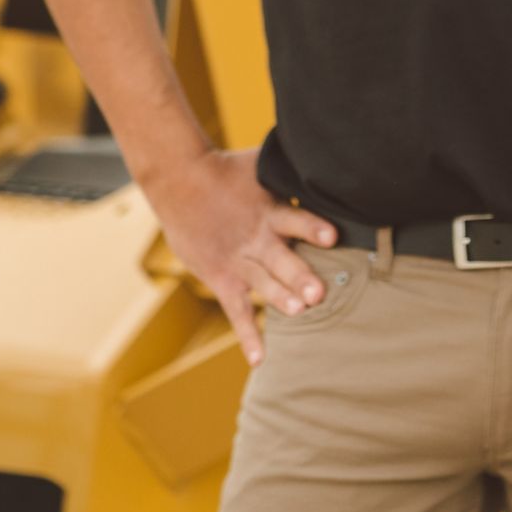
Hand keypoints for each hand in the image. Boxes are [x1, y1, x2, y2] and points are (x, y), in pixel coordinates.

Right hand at [147, 147, 337, 365]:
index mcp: (269, 210)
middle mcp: (257, 238)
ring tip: (299, 311)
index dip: (313, 227)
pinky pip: (236, 310)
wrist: (178, 180)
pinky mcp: (222, 277)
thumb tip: (326, 153)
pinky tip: (261, 358)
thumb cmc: (226, 170)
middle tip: (319, 292)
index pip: (295, 218)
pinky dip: (248, 335)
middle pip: (281, 258)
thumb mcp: (262, 164)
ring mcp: (238, 260)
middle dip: (300, 275)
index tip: (332, 237)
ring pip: (262, 283)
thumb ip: (291, 169)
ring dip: (280, 297)